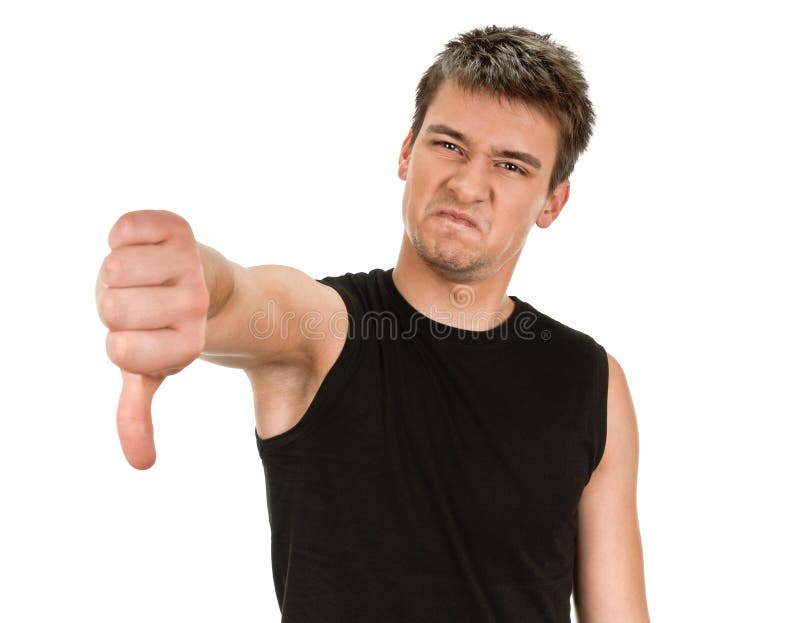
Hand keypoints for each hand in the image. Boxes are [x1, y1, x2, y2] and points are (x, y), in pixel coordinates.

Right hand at [96, 210, 209, 468]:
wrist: (217, 289)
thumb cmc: (172, 330)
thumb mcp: (154, 371)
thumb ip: (138, 413)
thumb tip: (141, 464)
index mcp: (189, 342)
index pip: (119, 351)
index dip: (123, 343)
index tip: (149, 337)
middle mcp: (195, 302)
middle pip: (112, 307)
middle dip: (118, 307)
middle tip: (145, 304)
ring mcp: (190, 263)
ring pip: (116, 268)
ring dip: (120, 274)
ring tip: (145, 279)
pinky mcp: (179, 229)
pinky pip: (126, 227)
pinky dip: (125, 235)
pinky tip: (146, 248)